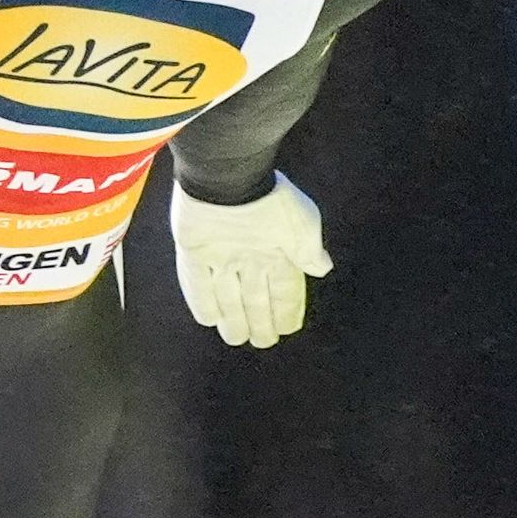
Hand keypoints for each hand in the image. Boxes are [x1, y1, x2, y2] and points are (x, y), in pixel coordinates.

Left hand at [169, 172, 330, 347]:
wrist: (227, 175)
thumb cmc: (270, 199)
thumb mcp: (302, 226)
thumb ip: (309, 250)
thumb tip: (322, 267)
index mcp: (277, 250)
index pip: (285, 289)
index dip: (287, 309)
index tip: (289, 328)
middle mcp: (248, 255)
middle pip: (255, 298)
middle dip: (261, 322)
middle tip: (264, 342)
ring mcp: (220, 254)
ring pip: (227, 296)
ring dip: (233, 319)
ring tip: (237, 337)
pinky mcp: (193, 250)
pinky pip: (197, 283)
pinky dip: (203, 302)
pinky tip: (209, 319)